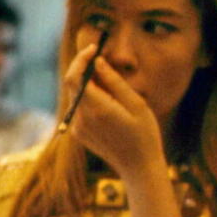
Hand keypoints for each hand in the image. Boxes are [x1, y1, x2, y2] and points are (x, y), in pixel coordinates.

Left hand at [62, 44, 163, 175]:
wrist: (138, 167)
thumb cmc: (144, 134)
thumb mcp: (136, 104)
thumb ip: (115, 82)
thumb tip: (98, 62)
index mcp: (97, 109)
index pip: (75, 77)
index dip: (81, 59)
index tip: (95, 49)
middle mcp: (82, 118)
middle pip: (72, 84)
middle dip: (84, 68)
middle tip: (102, 60)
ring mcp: (78, 127)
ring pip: (76, 95)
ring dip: (89, 84)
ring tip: (111, 86)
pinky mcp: (79, 133)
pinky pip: (79, 108)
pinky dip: (89, 98)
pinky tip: (109, 104)